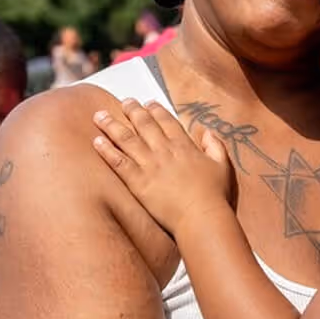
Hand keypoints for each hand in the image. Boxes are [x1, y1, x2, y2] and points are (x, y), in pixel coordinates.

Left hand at [92, 100, 234, 234]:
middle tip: (124, 102)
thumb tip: (208, 131)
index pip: (167, 121)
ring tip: (100, 115)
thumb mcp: (222, 166)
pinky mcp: (138, 182)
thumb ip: (215, 145)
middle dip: (132, 110)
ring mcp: (150, 165)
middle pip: (144, 124)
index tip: (147, 103)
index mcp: (184, 146)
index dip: (155, 110)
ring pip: (127, 139)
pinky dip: (107, 150)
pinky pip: (118, 162)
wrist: (201, 216)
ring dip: (112, 125)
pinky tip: (96, 141)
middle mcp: (164, 151)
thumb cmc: (214, 195)